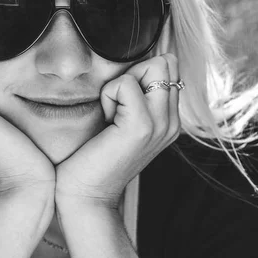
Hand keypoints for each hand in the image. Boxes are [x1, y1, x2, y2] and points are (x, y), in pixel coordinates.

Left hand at [54, 54, 180, 208]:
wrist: (85, 195)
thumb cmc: (92, 157)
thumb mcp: (119, 122)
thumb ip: (132, 97)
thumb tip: (126, 65)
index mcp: (168, 120)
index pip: (168, 67)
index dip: (141, 72)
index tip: (120, 103)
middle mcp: (172, 121)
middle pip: (166, 62)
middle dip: (135, 72)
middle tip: (115, 105)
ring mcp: (161, 124)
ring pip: (153, 65)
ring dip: (122, 83)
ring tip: (111, 114)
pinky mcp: (142, 126)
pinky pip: (126, 83)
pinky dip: (109, 95)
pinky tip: (105, 121)